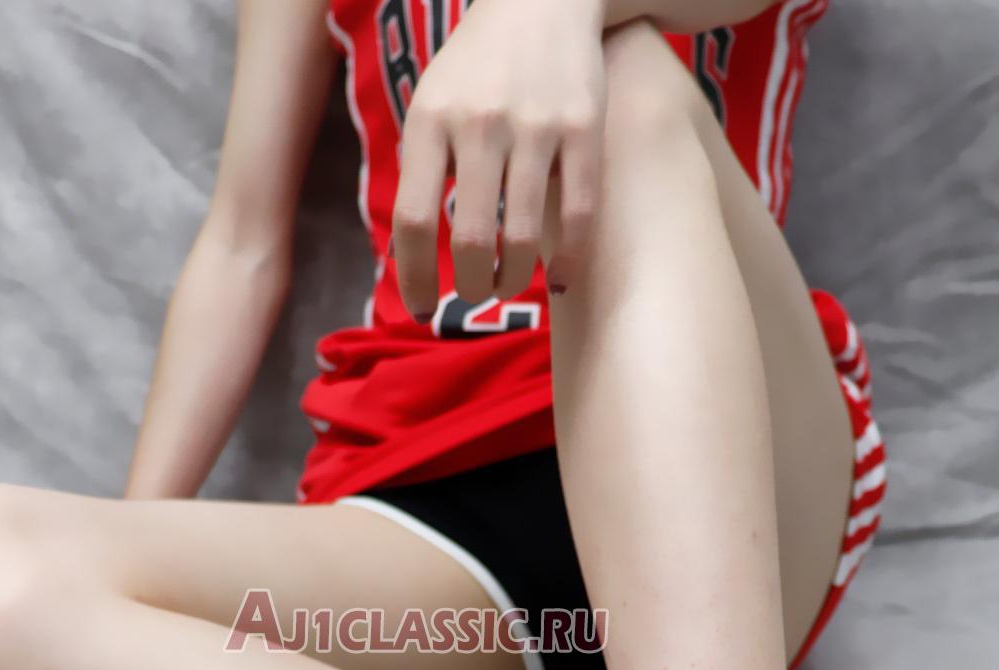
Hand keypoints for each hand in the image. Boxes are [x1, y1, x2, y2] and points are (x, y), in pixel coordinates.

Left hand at [392, 0, 604, 318]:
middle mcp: (481, 123)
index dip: (417, 278)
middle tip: (473, 295)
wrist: (542, 1)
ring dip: (513, 279)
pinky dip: (565, 258)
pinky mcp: (584, 129)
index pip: (415, 220)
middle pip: (473, 239)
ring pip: (524, 235)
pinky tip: (556, 275)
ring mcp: (536, 126)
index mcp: (431, 120)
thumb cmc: (477, 69)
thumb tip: (413, 259)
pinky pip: (577, 214)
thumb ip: (423, 170)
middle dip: (470, 286)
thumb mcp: (432, 104)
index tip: (424, 309)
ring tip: (508, 286)